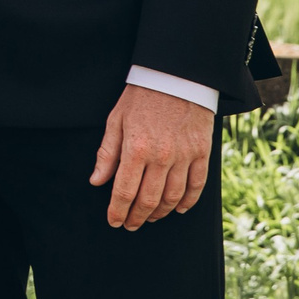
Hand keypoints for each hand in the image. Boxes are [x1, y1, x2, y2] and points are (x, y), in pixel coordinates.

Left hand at [89, 83, 213, 229]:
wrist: (176, 74)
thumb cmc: (142, 96)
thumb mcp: (116, 119)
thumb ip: (107, 153)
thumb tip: (97, 181)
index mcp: (136, 149)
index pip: (124, 192)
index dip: (117, 211)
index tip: (114, 221)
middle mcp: (161, 156)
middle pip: (148, 200)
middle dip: (137, 217)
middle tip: (130, 224)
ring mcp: (184, 156)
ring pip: (172, 198)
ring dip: (160, 213)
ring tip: (150, 217)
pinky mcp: (202, 152)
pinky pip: (197, 186)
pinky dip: (188, 202)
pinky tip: (179, 208)